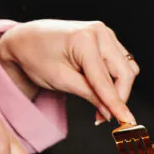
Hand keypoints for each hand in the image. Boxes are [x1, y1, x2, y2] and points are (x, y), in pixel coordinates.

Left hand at [0, 20, 138, 123]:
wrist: (26, 39)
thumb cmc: (35, 56)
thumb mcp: (60, 80)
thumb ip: (89, 95)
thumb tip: (110, 112)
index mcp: (85, 38)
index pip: (105, 79)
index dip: (116, 103)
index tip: (127, 121)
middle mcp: (100, 32)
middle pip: (125, 72)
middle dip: (118, 97)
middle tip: (104, 118)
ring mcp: (105, 33)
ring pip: (127, 68)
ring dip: (118, 89)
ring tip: (98, 103)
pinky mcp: (107, 39)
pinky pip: (121, 63)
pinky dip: (115, 79)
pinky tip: (100, 89)